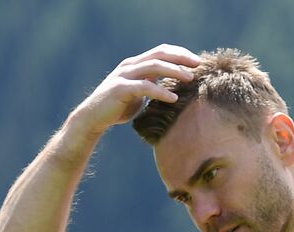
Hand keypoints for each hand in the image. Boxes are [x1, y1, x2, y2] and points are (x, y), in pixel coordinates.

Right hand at [71, 44, 200, 137]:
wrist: (94, 118)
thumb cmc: (118, 107)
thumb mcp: (138, 94)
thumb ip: (150, 85)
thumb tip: (169, 87)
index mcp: (136, 64)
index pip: (161, 51)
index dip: (179, 54)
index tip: (196, 61)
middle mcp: (130, 65)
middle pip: (159, 54)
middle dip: (181, 58)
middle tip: (199, 64)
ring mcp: (124, 76)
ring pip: (153, 67)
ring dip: (174, 71)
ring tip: (190, 79)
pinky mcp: (120, 89)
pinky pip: (144, 87)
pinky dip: (160, 91)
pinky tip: (173, 98)